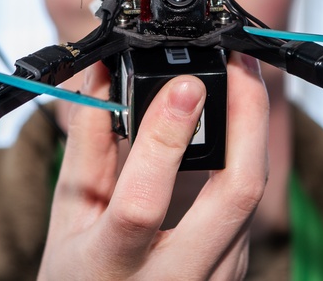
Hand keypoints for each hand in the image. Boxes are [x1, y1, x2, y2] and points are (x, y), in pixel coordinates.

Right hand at [39, 55, 269, 279]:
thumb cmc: (82, 278)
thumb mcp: (68, 217)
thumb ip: (87, 144)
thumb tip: (102, 75)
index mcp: (115, 267)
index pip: (145, 202)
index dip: (166, 138)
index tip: (182, 84)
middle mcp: (178, 278)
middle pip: (238, 192)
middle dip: (248, 116)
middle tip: (238, 63)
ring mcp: (217, 277)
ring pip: (252, 191)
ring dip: (254, 126)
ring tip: (240, 75)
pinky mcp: (236, 267)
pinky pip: (248, 201)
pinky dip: (247, 150)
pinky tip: (237, 118)